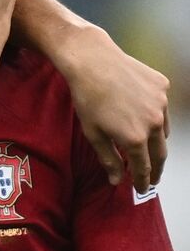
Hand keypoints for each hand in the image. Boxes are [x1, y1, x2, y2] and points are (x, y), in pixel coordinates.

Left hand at [59, 31, 169, 192]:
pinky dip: (153, 114)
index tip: (142, 189)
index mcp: (136, 138)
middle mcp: (154, 122)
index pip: (144, 168)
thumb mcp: (93, 134)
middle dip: (156, 169)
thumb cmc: (87, 99)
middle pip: (160, 153)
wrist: (93, 61)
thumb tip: (117, 181)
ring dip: (155, 141)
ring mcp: (161, 103)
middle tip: (152, 178)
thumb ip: (108, 159)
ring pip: (163, 129)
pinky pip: (160, 106)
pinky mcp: (162, 86)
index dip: (143, 181)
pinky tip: (140, 112)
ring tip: (146, 147)